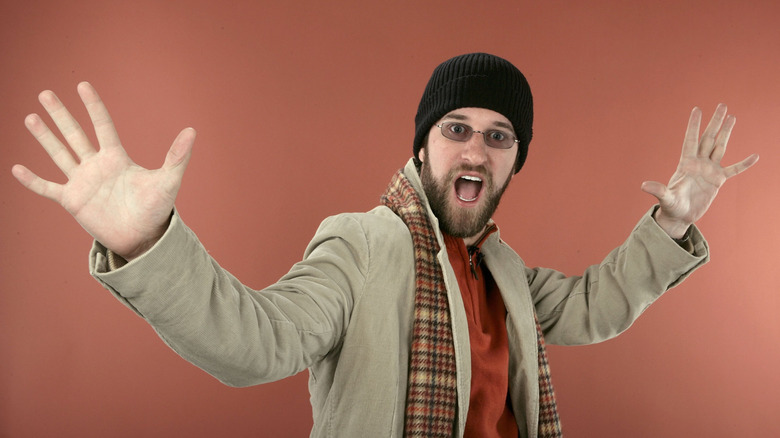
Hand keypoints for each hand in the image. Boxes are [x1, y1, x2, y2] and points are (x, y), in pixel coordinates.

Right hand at [12, 82, 195, 259]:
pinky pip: (48, 188)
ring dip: (45, 137)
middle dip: (61, 115)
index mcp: (117, 158)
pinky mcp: (73, 201)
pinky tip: (16, 168)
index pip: (102, 125)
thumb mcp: (168, 181)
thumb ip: (177, 156)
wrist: (143, 237)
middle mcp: (97, 166)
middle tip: (46, 93)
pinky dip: (33, 180)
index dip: (93, 106)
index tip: (82, 85)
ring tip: (30, 117)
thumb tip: (192, 131)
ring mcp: (82, 182)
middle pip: (75, 134)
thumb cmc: (156, 208)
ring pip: (59, 155)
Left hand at [641, 104, 758, 237]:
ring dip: (726, 132)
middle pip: (708, 138)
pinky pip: (734, 169)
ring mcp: (709, 170)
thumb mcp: (665, 198)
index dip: (693, 125)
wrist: (679, 216)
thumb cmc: (671, 207)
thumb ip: (658, 190)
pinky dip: (744, 164)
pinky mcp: (718, 181)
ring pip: (720, 147)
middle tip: (722, 105)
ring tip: (732, 117)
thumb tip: (643, 186)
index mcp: (686, 163)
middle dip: (715, 122)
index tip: (697, 109)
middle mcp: (698, 163)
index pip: (691, 139)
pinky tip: (755, 156)